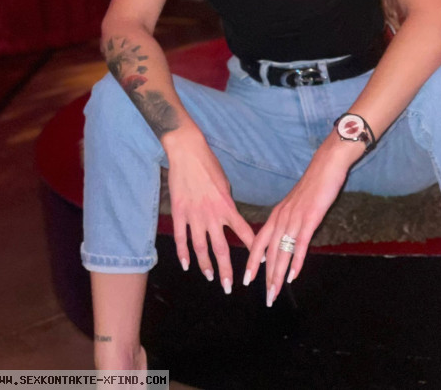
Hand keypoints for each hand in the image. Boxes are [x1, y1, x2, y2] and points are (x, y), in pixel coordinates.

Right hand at [165, 127, 254, 292]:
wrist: (188, 153)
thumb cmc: (209, 166)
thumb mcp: (225, 184)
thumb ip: (227, 204)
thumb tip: (230, 217)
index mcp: (227, 206)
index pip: (244, 232)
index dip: (253, 248)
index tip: (261, 262)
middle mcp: (212, 215)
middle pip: (221, 248)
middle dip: (226, 269)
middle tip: (229, 286)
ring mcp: (194, 216)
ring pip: (200, 248)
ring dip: (205, 265)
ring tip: (210, 277)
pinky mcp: (179, 213)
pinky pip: (181, 238)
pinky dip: (183, 253)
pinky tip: (187, 265)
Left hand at [243, 134, 361, 304]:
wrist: (326, 166)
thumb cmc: (313, 186)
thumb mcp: (295, 205)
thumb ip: (287, 222)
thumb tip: (284, 241)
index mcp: (277, 215)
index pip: (259, 242)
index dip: (252, 262)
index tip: (248, 280)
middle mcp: (281, 218)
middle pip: (269, 252)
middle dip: (266, 277)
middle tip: (266, 297)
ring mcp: (294, 219)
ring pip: (281, 252)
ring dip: (278, 275)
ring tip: (275, 292)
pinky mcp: (309, 219)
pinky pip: (300, 244)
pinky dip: (296, 261)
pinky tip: (293, 276)